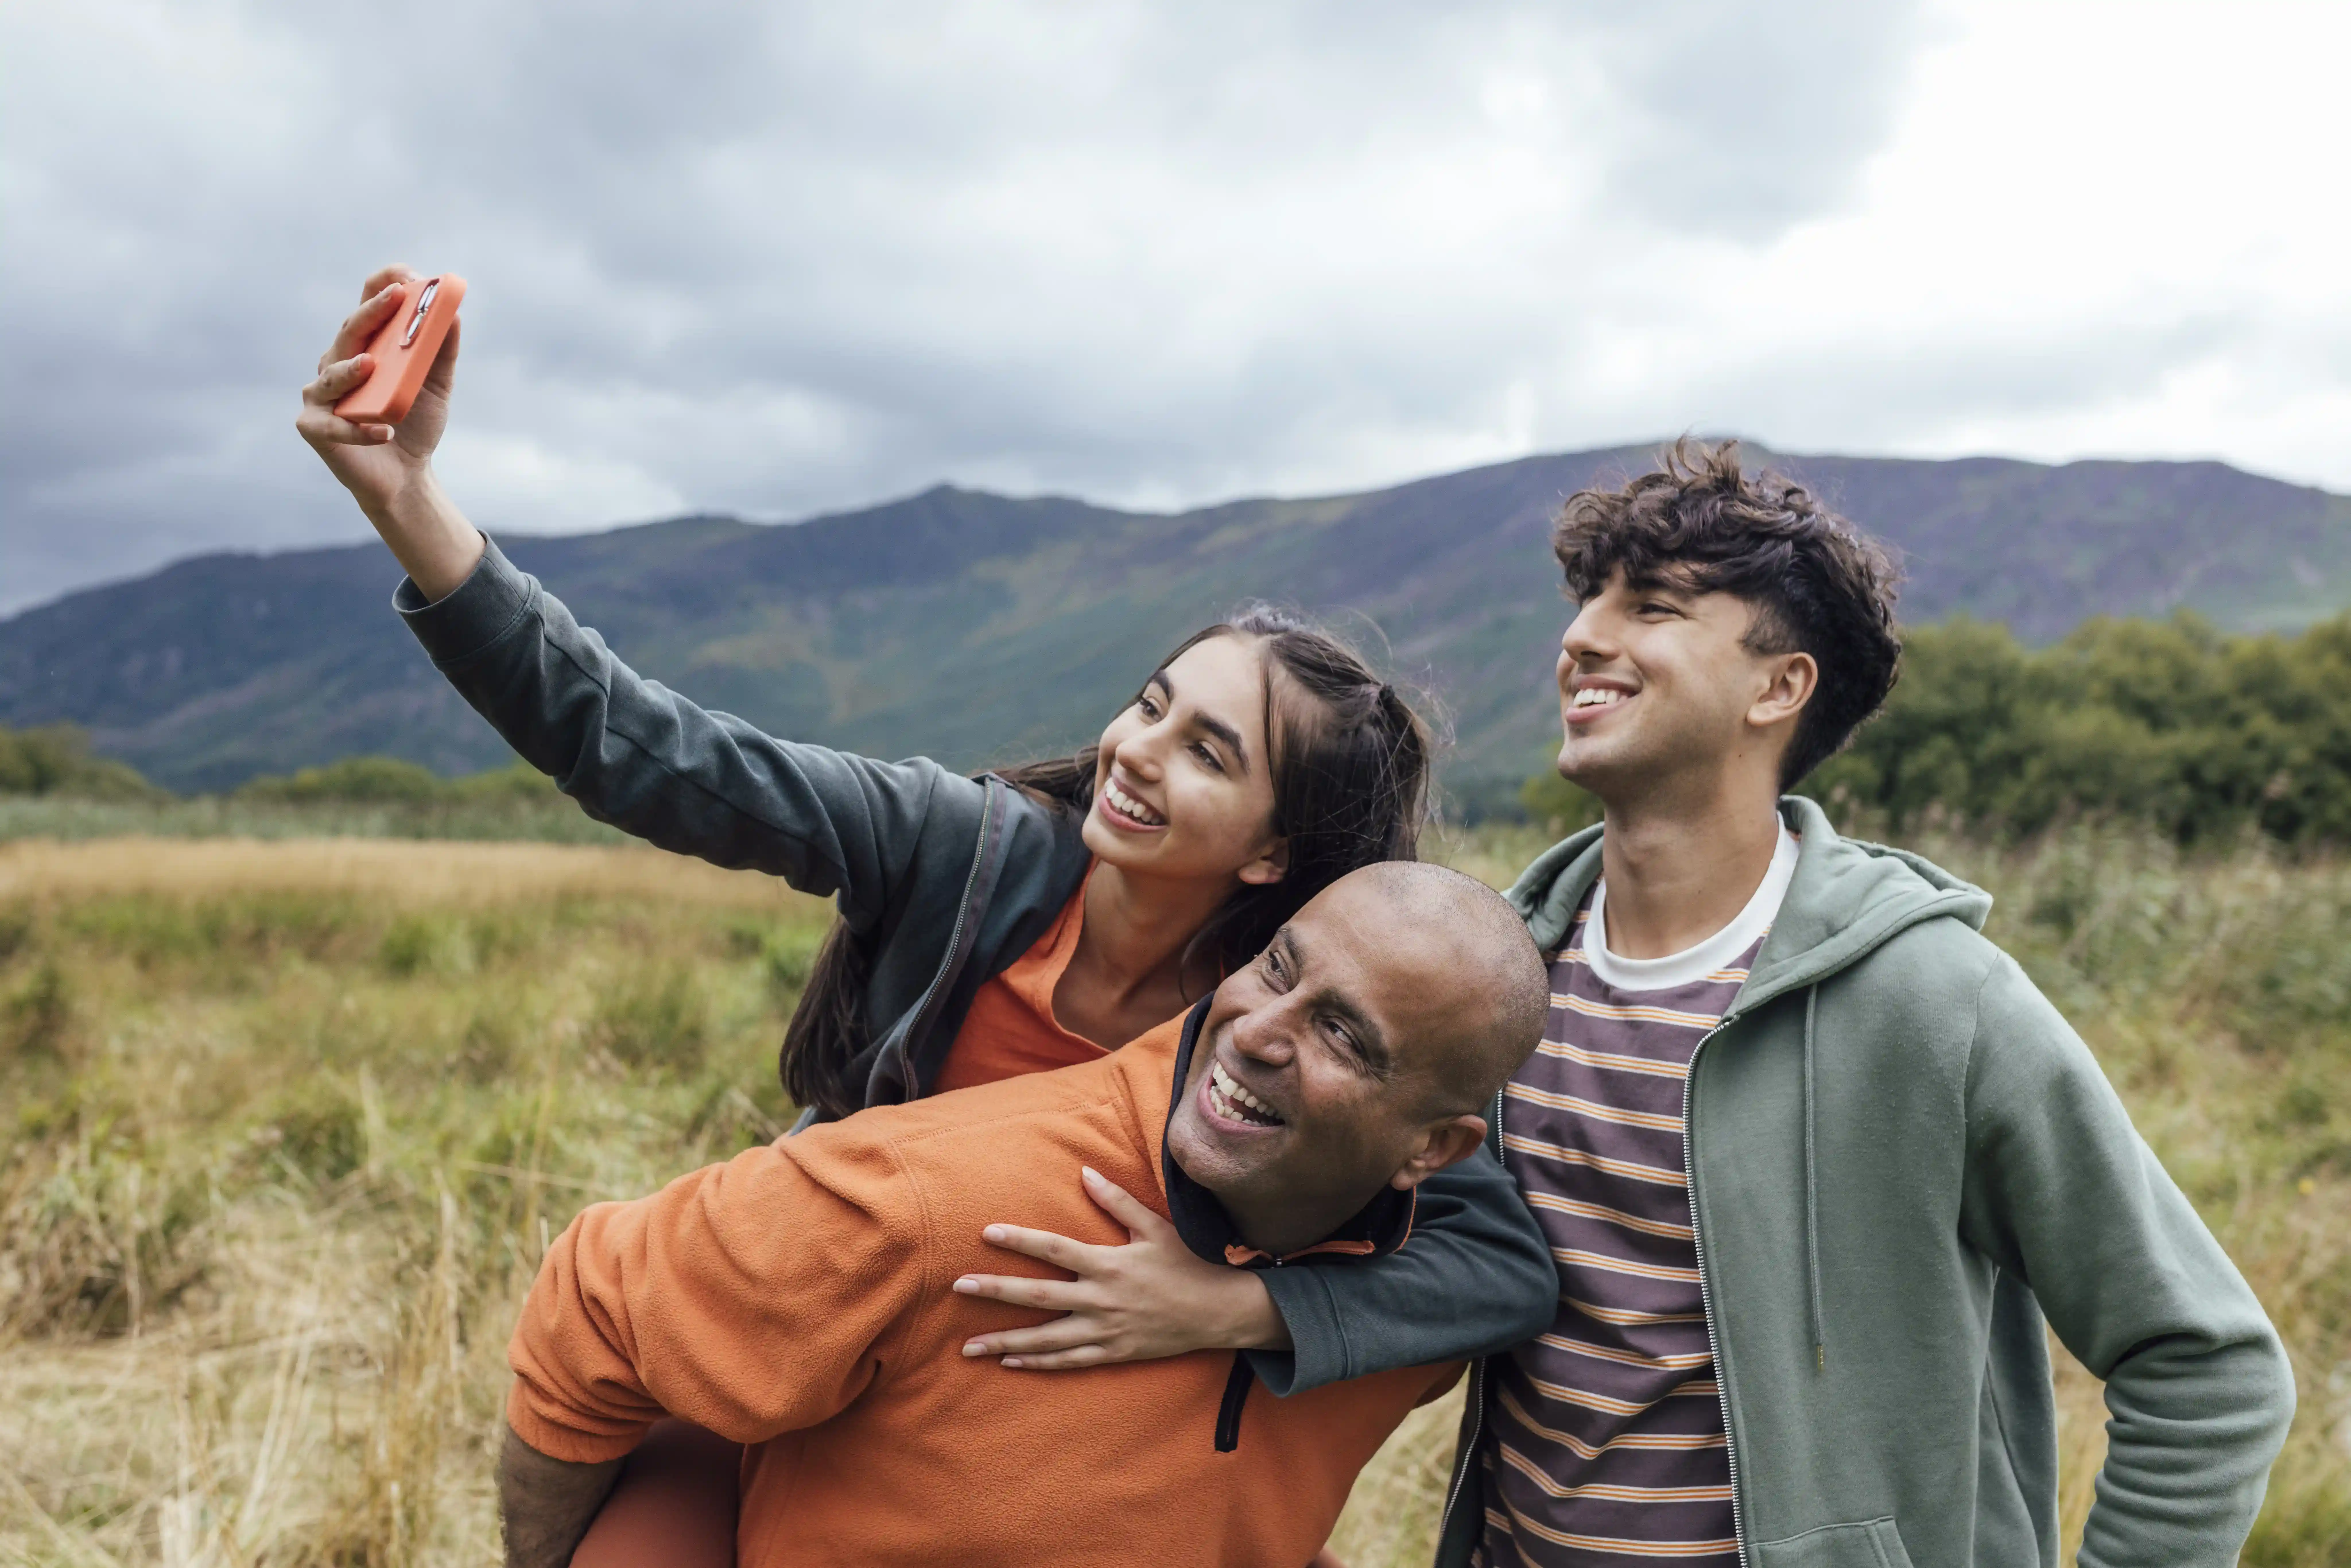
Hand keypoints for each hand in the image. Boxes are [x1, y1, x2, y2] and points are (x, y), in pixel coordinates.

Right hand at [295, 263, 460, 518]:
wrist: (406, 476)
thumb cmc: (414, 424)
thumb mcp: (435, 385)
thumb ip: (442, 352)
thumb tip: (455, 314)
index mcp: (363, 346)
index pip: (366, 305)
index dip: (383, 284)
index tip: (407, 273)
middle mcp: (336, 362)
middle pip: (350, 331)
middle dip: (372, 312)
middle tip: (395, 297)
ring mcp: (321, 393)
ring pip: (331, 374)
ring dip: (350, 369)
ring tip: (371, 365)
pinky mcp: (314, 427)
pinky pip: (333, 425)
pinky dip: (359, 429)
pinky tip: (384, 431)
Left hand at [954, 1167, 1291, 1368]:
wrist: (1218, 1312)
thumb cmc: (1187, 1263)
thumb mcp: (1154, 1227)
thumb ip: (1117, 1201)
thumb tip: (1085, 1172)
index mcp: (1109, 1264)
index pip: (1055, 1249)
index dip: (1020, 1239)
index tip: (987, 1232)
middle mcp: (1102, 1300)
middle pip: (1039, 1296)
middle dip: (996, 1291)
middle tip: (959, 1286)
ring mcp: (1105, 1331)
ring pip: (1046, 1339)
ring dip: (1005, 1341)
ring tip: (967, 1347)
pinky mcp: (1113, 1353)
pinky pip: (1067, 1362)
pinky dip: (1037, 1363)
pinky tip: (1009, 1362)